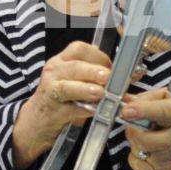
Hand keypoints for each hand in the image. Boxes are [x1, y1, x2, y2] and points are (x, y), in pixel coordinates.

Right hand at [11, 40, 112, 169]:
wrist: (37, 120)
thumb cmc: (63, 97)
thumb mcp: (77, 80)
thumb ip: (99, 76)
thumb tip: (132, 76)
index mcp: (62, 60)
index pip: (79, 49)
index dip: (98, 57)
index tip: (111, 67)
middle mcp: (54, 72)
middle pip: (73, 67)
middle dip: (92, 71)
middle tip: (107, 76)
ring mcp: (51, 92)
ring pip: (66, 87)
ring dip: (84, 89)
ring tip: (99, 93)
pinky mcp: (53, 112)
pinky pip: (69, 110)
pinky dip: (83, 111)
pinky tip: (94, 111)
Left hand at [119, 88, 170, 169]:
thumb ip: (149, 98)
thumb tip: (127, 100)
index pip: (162, 112)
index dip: (142, 110)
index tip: (127, 111)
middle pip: (143, 136)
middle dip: (134, 130)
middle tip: (138, 126)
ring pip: (137, 149)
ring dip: (137, 143)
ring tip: (150, 139)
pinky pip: (135, 162)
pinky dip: (138, 157)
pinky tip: (150, 153)